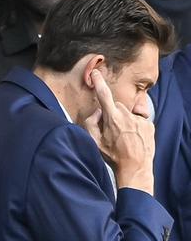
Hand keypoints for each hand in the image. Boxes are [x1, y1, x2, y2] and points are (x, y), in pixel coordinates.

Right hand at [82, 69, 154, 192]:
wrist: (136, 168)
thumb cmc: (113, 155)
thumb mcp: (94, 141)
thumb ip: (90, 122)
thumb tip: (97, 112)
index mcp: (112, 118)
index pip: (103, 95)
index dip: (98, 82)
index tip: (95, 73)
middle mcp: (127, 115)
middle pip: (115, 107)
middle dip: (112, 114)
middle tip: (111, 131)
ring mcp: (139, 119)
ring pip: (127, 113)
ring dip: (123, 121)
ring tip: (123, 137)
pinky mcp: (149, 125)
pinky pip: (137, 120)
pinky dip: (134, 126)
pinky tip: (132, 138)